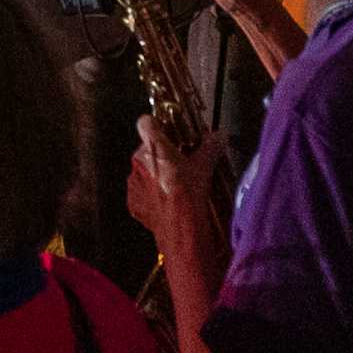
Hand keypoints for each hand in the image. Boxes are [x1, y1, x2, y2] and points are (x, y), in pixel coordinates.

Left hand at [128, 114, 222, 251]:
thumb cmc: (190, 192)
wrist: (180, 229)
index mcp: (153, 147)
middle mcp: (138, 161)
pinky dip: (151, 194)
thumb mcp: (203, 168)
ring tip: (173, 186)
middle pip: (146, 149)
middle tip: (178, 164)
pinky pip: (141, 192)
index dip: (155, 125)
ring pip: (143, 171)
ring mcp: (133, 182)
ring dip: (155, 174)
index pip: (145, 122)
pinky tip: (166, 203)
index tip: (167, 132)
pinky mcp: (133, 202)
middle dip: (160, 155)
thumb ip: (210, 148)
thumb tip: (220, 136)